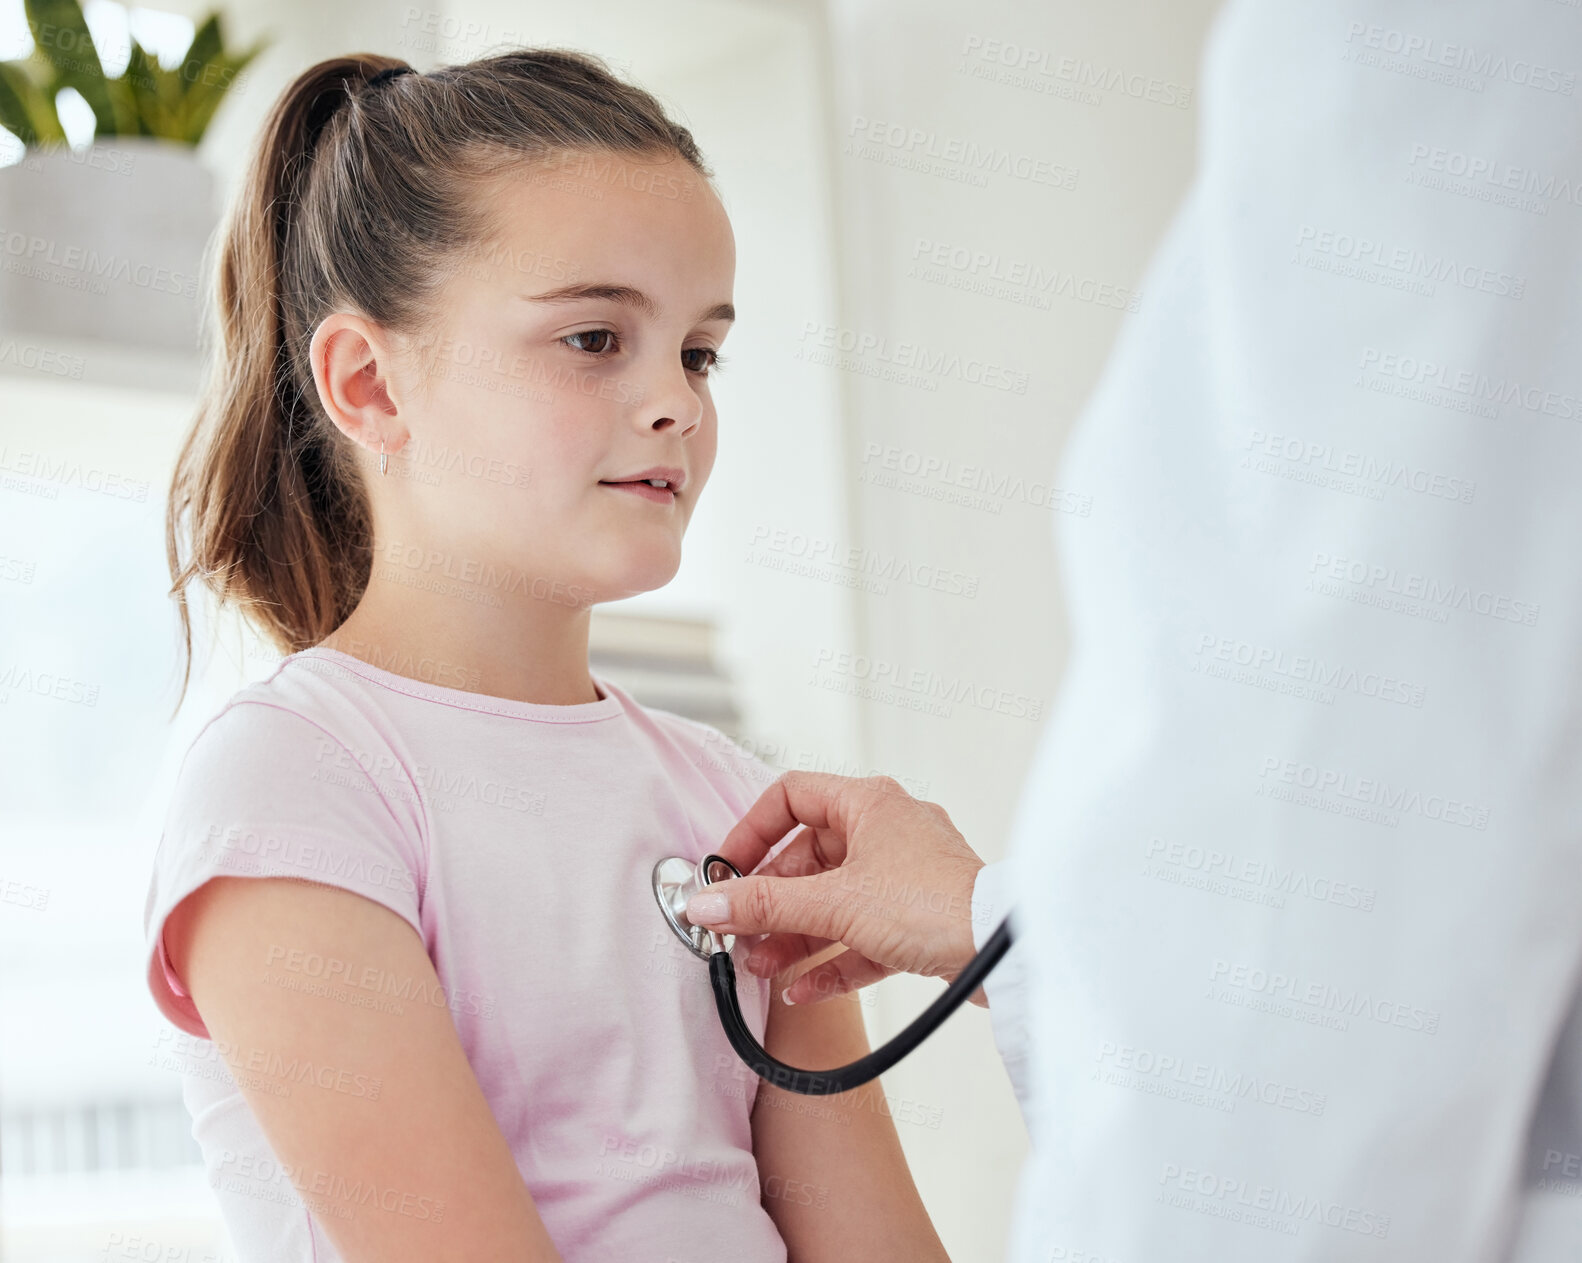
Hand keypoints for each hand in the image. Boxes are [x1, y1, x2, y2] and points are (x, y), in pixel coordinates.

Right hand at [685, 772, 989, 1006]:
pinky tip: (802, 990)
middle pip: (809, 857)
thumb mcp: (834, 903)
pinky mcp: (919, 921)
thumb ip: (764, 904)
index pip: (792, 796)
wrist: (1003, 951)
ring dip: (794, 934)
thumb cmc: (935, 904)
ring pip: (834, 901)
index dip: (752, 831)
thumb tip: (708, 902)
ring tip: (762, 965)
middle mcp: (889, 831)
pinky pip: (861, 936)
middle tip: (740, 930)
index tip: (727, 870)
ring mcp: (906, 877)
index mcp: (870, 803)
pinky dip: (831, 960)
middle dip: (770, 900)